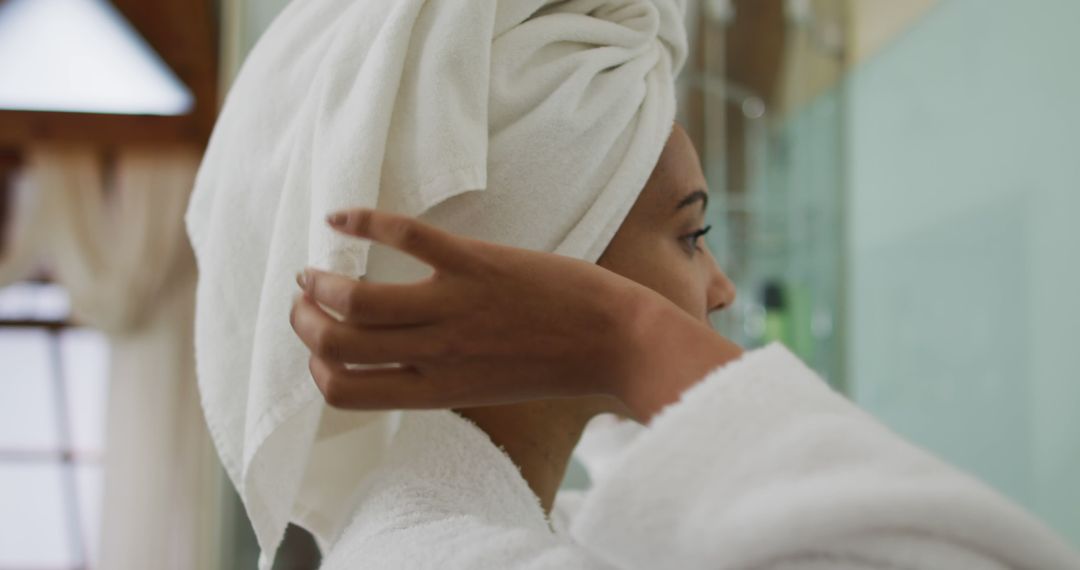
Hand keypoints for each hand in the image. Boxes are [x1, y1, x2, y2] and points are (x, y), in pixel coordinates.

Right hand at [289, 209, 741, 420]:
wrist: (621, 343)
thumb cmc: (559, 368)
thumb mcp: (488, 391)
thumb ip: (438, 380)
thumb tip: (396, 362)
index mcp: (437, 390)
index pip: (343, 394)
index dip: (316, 372)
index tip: (318, 349)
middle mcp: (437, 353)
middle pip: (335, 345)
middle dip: (302, 322)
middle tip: (303, 300)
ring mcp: (455, 306)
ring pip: (354, 297)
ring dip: (318, 281)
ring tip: (313, 269)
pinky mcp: (478, 263)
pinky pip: (406, 235)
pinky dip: (362, 219)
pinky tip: (341, 215)